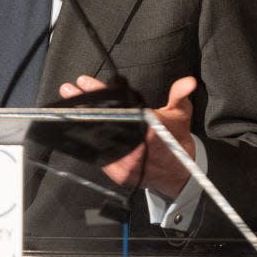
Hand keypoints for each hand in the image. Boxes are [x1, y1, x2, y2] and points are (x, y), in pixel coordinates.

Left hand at [59, 74, 196, 197]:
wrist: (180, 175)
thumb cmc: (176, 140)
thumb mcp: (181, 114)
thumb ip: (179, 95)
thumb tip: (188, 82)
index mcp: (149, 130)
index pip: (118, 107)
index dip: (99, 92)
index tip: (84, 82)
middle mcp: (136, 147)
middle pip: (103, 122)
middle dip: (84, 104)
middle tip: (69, 89)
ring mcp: (126, 163)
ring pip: (98, 139)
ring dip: (82, 122)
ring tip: (69, 106)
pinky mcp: (119, 174)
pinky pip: (99, 155)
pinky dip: (89, 141)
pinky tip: (78, 128)